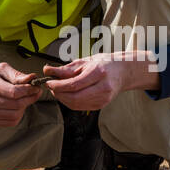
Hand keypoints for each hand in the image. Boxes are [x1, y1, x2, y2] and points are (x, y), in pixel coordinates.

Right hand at [0, 61, 42, 126]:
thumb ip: (16, 74)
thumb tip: (32, 78)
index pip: (14, 92)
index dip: (29, 90)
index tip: (36, 87)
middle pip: (16, 105)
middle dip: (29, 99)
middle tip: (35, 93)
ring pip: (14, 115)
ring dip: (24, 108)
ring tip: (25, 100)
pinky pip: (9, 122)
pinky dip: (17, 116)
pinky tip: (17, 107)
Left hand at [42, 52, 160, 110]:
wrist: (122, 72)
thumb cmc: (104, 64)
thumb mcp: (85, 61)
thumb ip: (65, 69)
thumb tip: (47, 71)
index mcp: (99, 73)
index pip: (74, 84)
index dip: (58, 86)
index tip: (49, 82)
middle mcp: (103, 88)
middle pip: (74, 98)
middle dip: (59, 94)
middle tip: (51, 87)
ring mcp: (103, 99)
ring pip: (76, 104)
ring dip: (62, 99)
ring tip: (58, 90)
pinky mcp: (101, 105)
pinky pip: (80, 107)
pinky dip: (70, 102)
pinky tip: (67, 94)